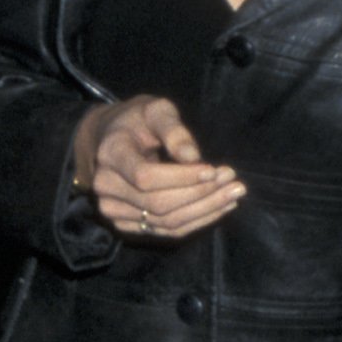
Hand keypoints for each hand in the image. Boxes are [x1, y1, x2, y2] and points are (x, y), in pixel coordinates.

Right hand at [78, 96, 244, 240]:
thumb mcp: (155, 110)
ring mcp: (113, 209)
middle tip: (235, 183)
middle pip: (158, 203)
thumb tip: (194, 158)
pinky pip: (166, 230)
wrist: (109, 142)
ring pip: (165, 221)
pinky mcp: (126, 224)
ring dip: (205, 211)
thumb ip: (173, 130)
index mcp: (111, 153)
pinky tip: (219, 207)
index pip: (146, 176)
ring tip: (233, 195)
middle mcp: (106, 186)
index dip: (182, 178)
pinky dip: (196, 221)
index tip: (213, 170)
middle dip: (201, 195)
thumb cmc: (137, 121)